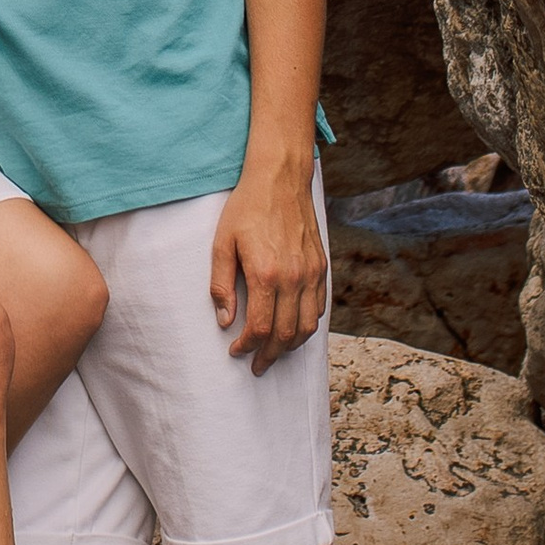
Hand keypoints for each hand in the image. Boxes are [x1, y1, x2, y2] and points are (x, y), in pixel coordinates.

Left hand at [210, 159, 326, 374]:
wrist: (279, 180)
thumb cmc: (246, 208)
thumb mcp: (222, 243)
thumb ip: (222, 285)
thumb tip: (225, 320)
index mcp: (266, 274)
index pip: (260, 328)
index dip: (247, 346)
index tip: (236, 351)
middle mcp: (294, 279)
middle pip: (286, 335)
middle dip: (270, 355)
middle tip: (257, 365)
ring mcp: (311, 274)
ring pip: (308, 327)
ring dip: (291, 346)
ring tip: (275, 353)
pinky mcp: (322, 268)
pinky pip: (319, 308)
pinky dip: (307, 326)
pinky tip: (293, 329)